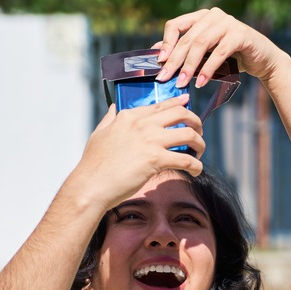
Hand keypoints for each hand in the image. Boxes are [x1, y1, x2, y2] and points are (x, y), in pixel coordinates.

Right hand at [67, 95, 204, 210]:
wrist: (91, 186)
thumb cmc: (93, 165)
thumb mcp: (99, 134)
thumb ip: (109, 119)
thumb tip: (113, 108)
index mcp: (129, 116)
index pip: (160, 105)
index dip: (178, 103)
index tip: (188, 103)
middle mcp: (142, 124)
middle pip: (181, 114)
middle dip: (196, 121)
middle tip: (199, 133)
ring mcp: (150, 141)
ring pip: (189, 134)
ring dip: (200, 144)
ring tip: (199, 153)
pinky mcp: (156, 160)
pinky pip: (187, 160)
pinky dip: (196, 165)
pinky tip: (196, 171)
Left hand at [153, 8, 287, 87]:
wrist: (263, 60)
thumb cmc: (231, 57)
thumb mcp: (206, 54)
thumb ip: (186, 52)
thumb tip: (158, 56)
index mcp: (201, 17)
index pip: (176, 25)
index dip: (166, 43)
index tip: (160, 63)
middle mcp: (213, 16)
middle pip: (187, 38)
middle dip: (174, 61)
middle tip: (165, 79)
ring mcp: (227, 23)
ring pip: (201, 44)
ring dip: (189, 66)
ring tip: (182, 83)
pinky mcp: (240, 35)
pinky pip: (219, 52)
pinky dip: (208, 69)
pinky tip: (201, 82)